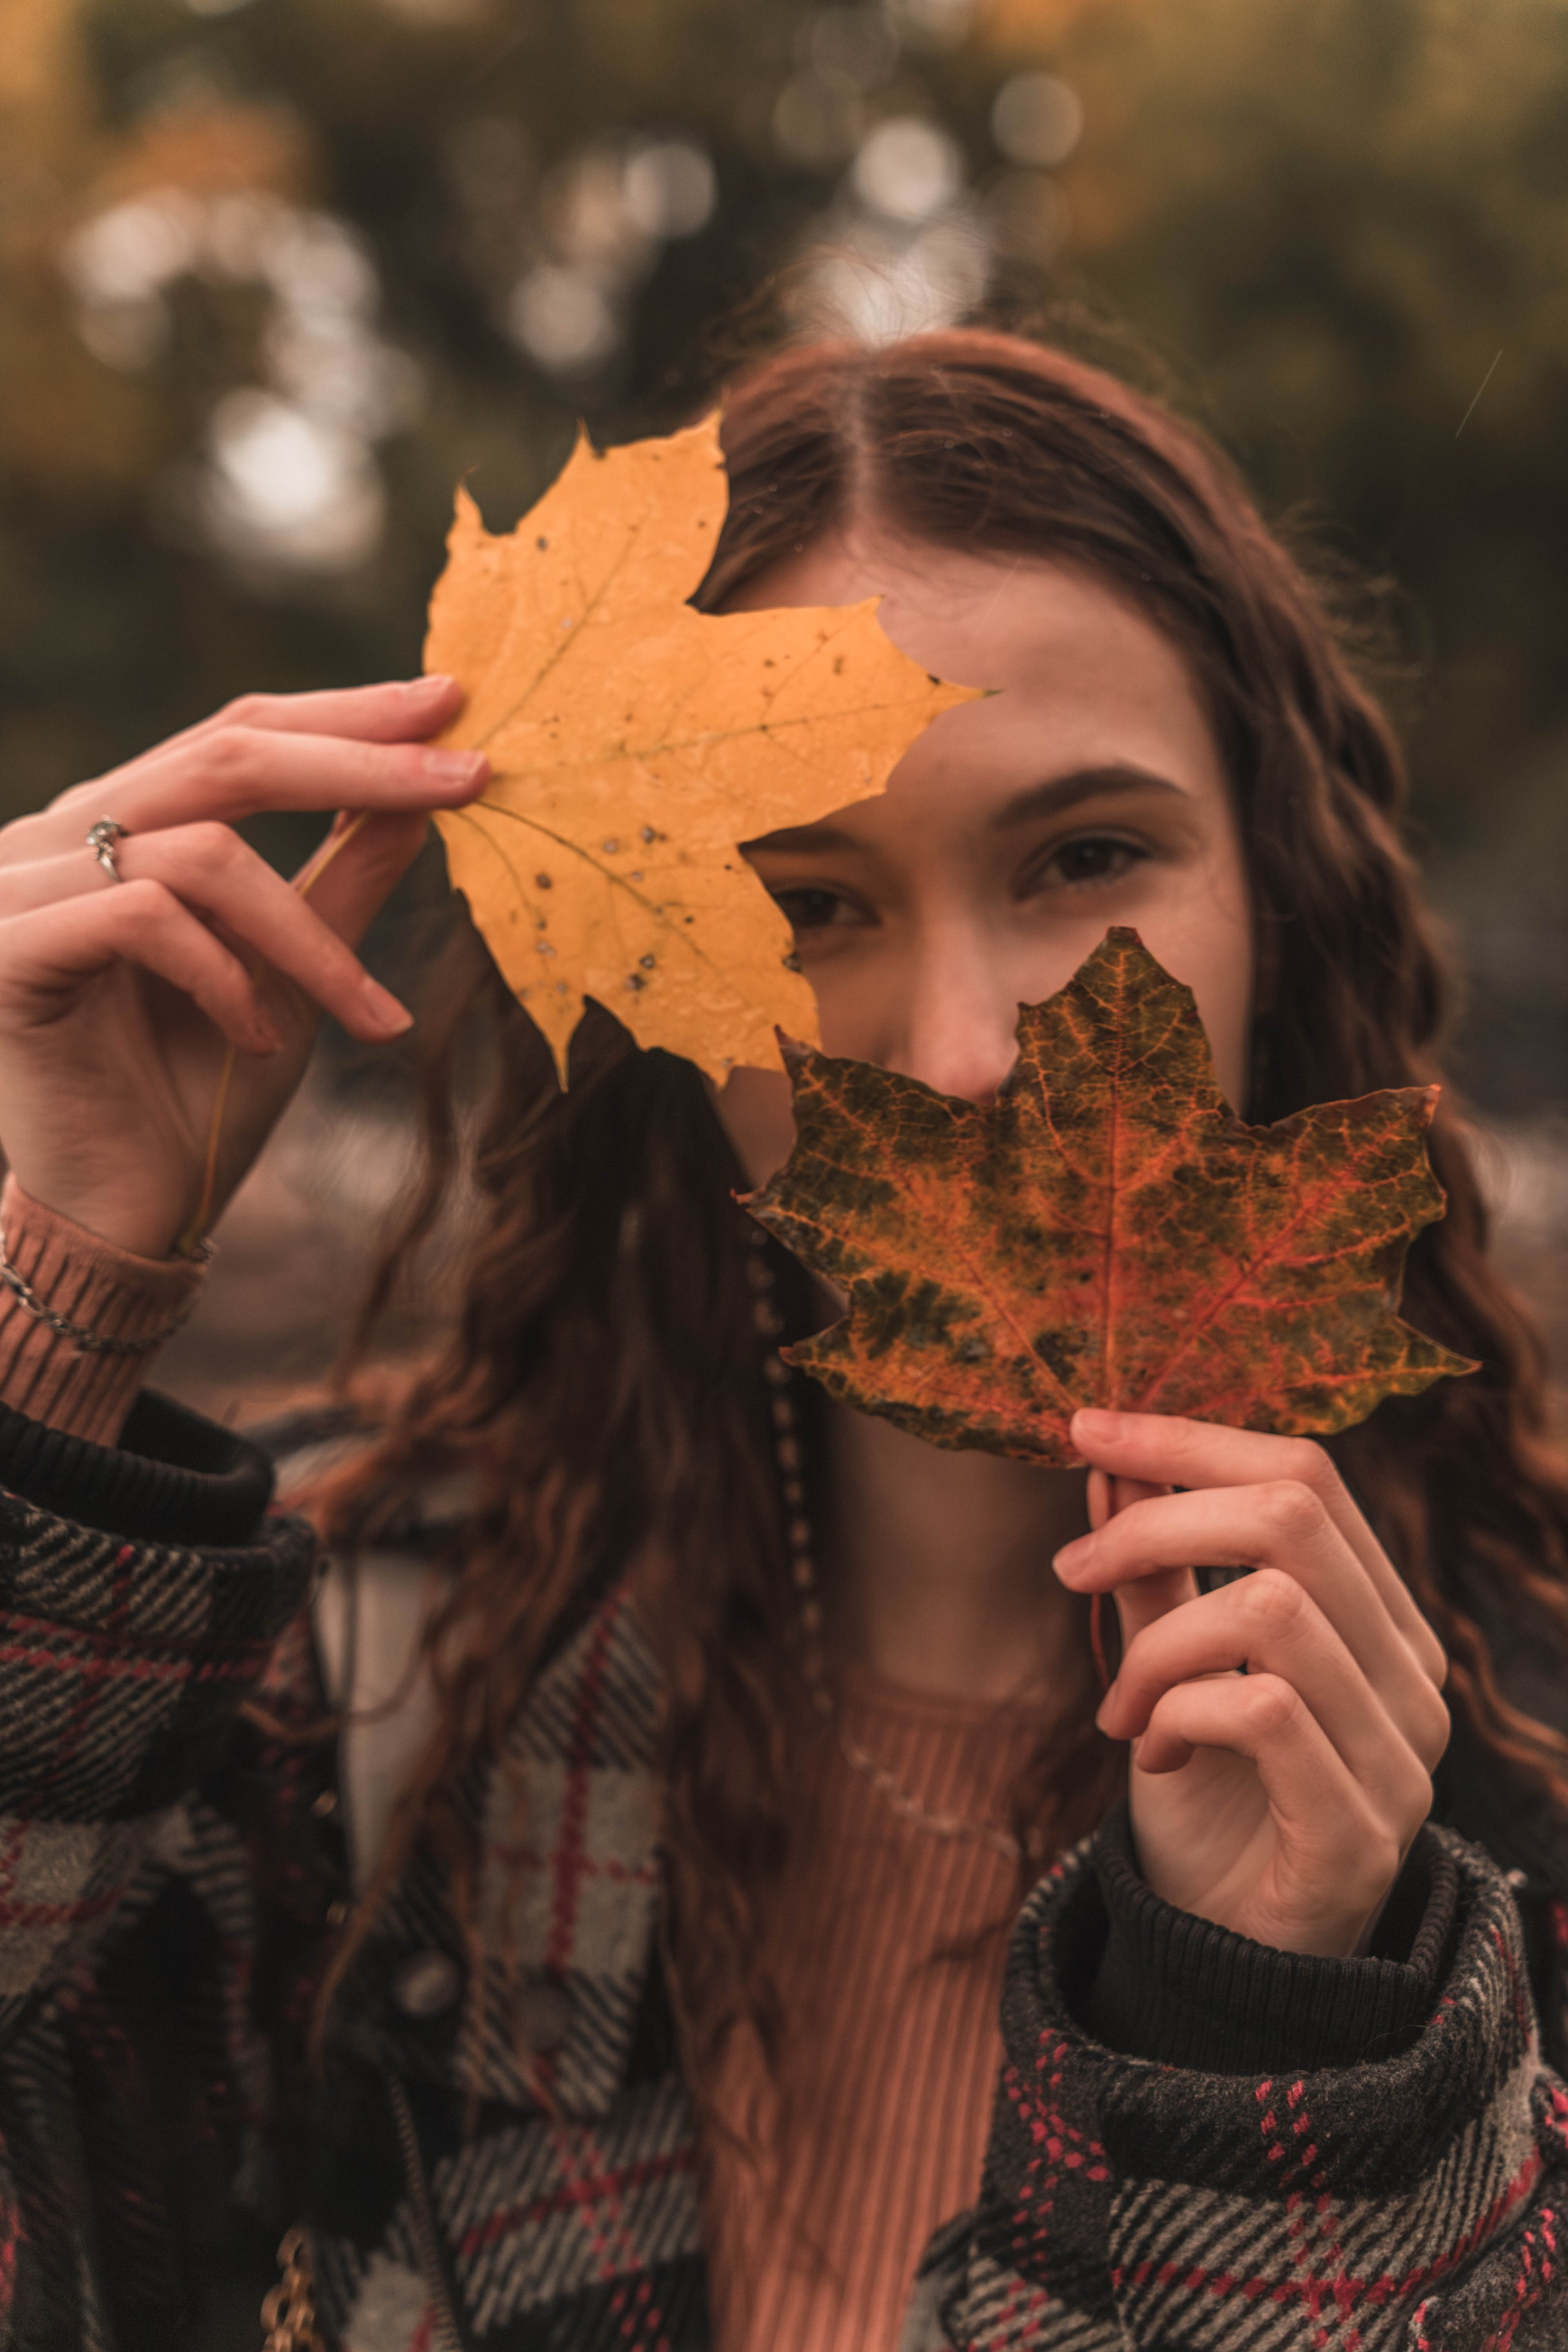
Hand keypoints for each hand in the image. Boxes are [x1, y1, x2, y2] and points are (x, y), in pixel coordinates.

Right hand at [0, 679, 487, 1258]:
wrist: (123, 1218)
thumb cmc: (202, 1098)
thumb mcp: (298, 976)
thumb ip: (345, 878)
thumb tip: (422, 793)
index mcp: (122, 824)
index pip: (236, 732)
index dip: (344, 714)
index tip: (451, 701)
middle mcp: (61, 835)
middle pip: (224, 754)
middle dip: (358, 762)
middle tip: (465, 776)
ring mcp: (21, 886)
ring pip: (202, 851)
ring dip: (308, 937)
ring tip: (364, 1013)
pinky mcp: (7, 950)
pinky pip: (142, 916)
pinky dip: (223, 975)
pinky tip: (255, 1036)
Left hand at [1053, 1410, 1448, 1958]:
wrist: (1227, 1961)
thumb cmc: (1208, 1801)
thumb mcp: (1171, 1667)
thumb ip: (1156, 1571)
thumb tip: (1110, 1459)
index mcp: (1379, 1618)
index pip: (1308, 1475)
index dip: (1191, 1439)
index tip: (1085, 1428)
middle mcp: (1411, 1675)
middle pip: (1292, 1518)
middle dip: (1157, 1522)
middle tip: (1072, 1570)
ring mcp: (1399, 1755)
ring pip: (1274, 1608)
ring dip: (1159, 1645)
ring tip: (1122, 1707)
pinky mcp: (1361, 1831)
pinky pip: (1264, 1711)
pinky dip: (1179, 1711)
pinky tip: (1151, 1752)